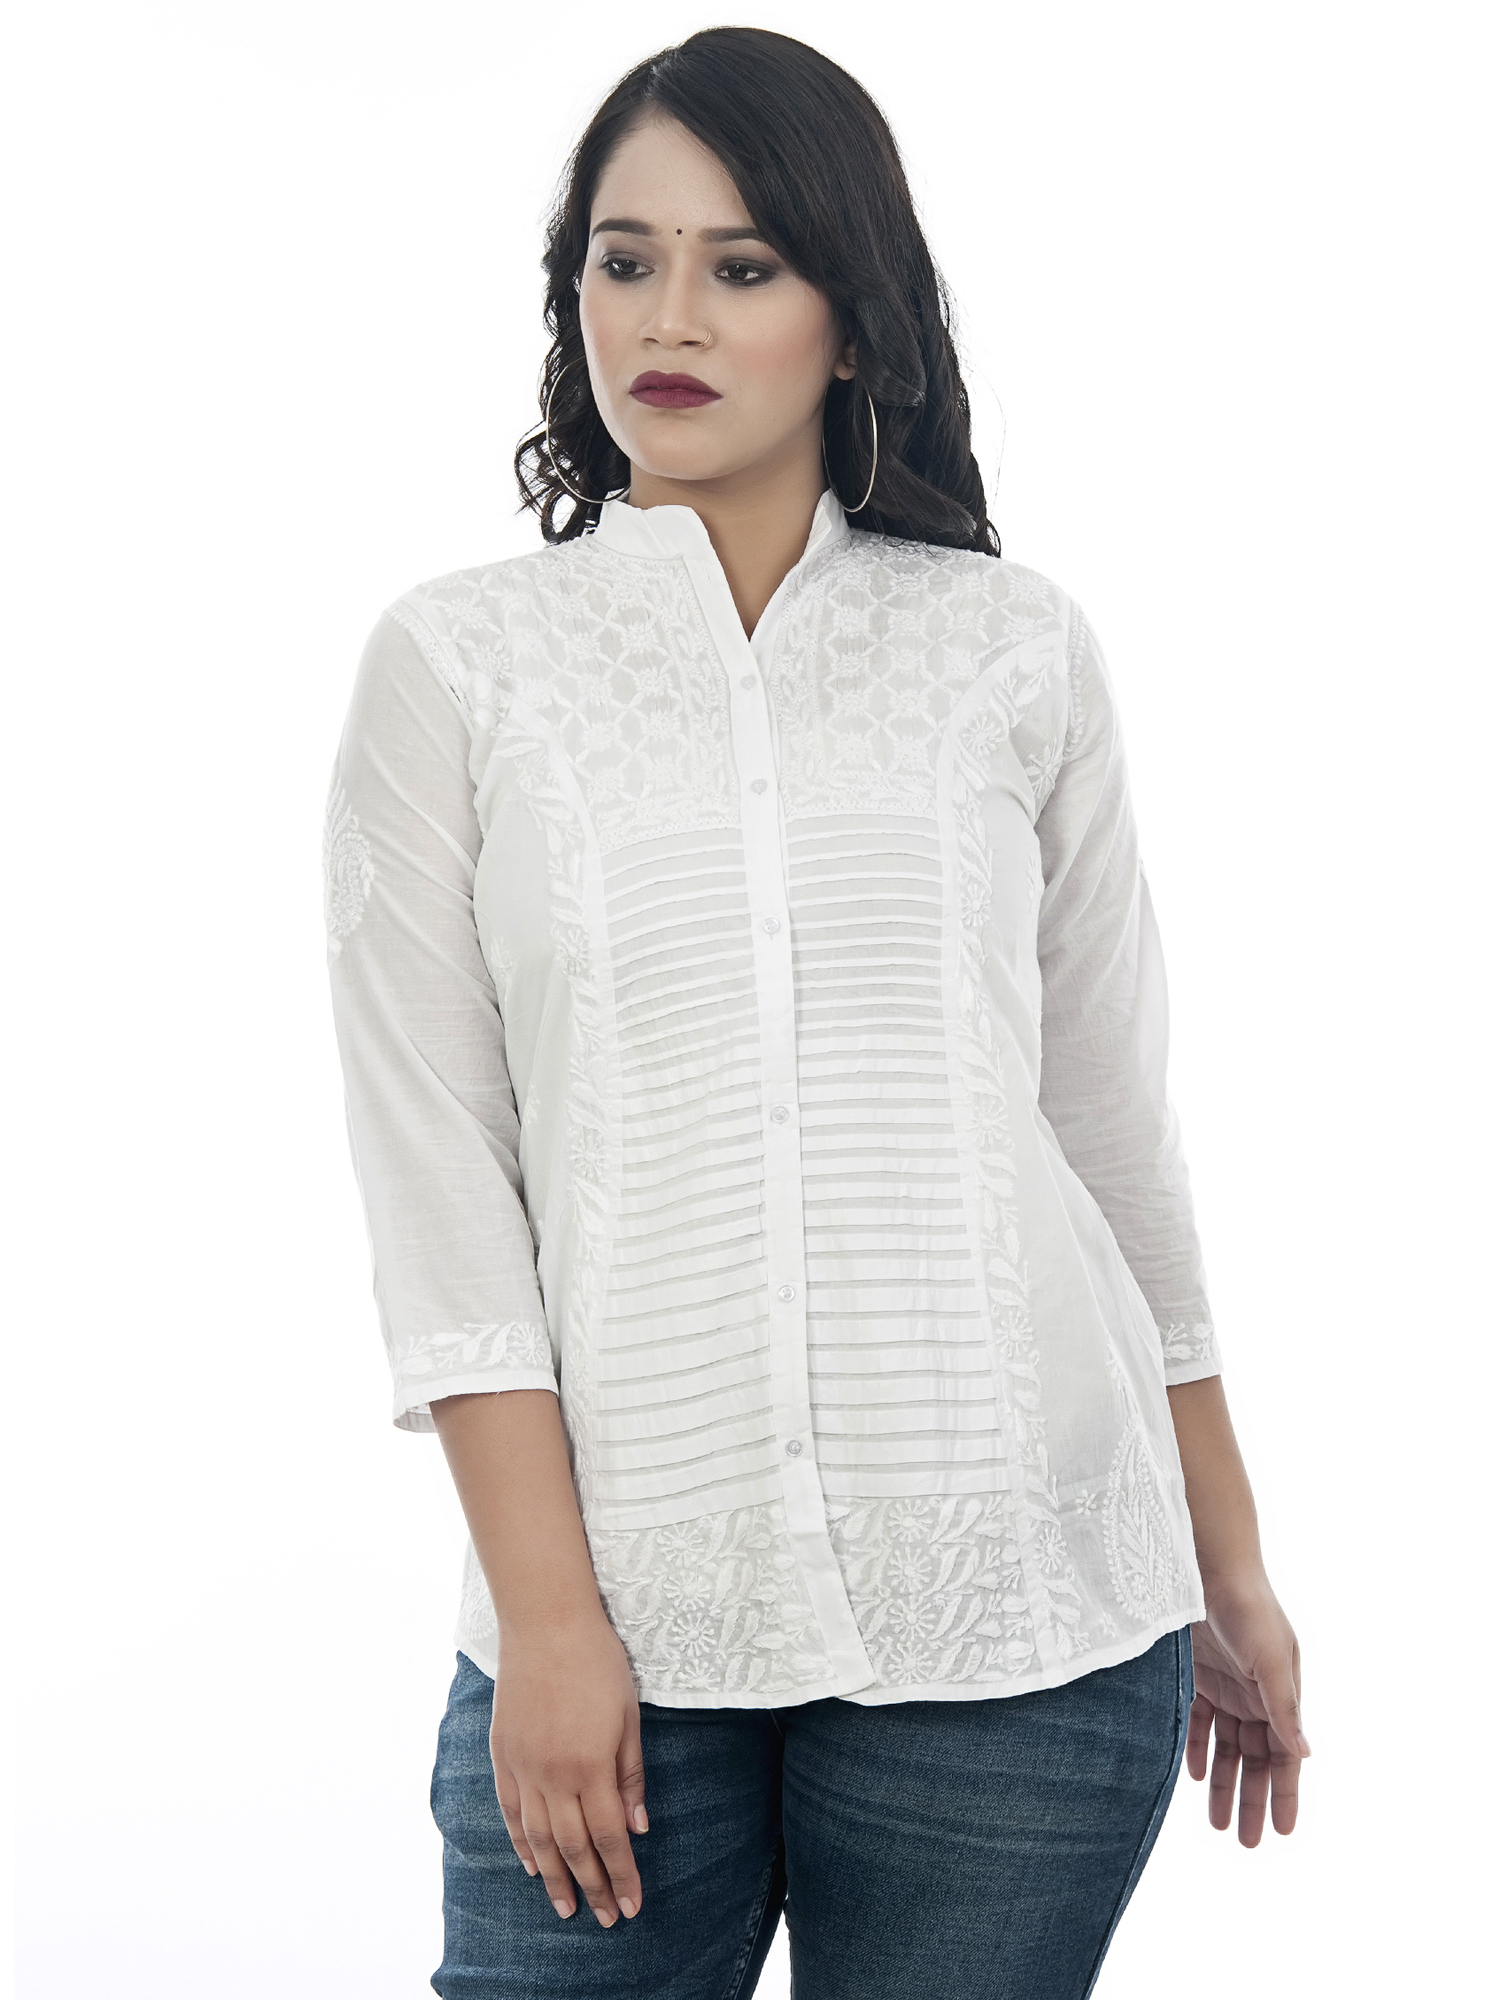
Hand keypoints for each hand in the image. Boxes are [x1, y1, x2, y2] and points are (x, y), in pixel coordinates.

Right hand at [489, 1609, 648, 1926]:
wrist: (546, 1623)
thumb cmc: (598, 1662)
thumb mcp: (629, 1715)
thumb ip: (631, 1774)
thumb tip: (638, 1827)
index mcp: (591, 1765)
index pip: (610, 1837)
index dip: (622, 1875)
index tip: (632, 1905)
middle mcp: (554, 1775)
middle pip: (574, 1847)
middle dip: (593, 1887)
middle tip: (607, 1919)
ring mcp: (523, 1766)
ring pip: (538, 1838)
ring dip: (555, 1878)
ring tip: (566, 1908)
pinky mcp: (502, 1755)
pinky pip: (510, 1811)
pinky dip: (521, 1843)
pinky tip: (532, 1865)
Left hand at [1186, 1570, 1308, 1844]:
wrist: (1208, 1566)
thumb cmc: (1249, 1608)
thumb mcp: (1270, 1660)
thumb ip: (1285, 1708)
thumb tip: (1306, 1755)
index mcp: (1282, 1696)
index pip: (1286, 1758)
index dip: (1286, 1795)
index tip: (1282, 1834)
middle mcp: (1256, 1697)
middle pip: (1257, 1761)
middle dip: (1253, 1801)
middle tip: (1246, 1843)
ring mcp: (1226, 1687)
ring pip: (1227, 1748)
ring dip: (1223, 1784)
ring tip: (1218, 1824)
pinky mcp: (1196, 1676)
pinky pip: (1197, 1722)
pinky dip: (1196, 1749)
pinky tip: (1194, 1775)